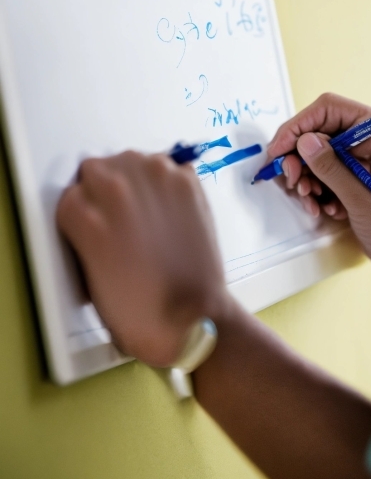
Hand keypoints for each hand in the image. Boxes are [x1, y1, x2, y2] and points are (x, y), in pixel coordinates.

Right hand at [56, 151, 231, 366]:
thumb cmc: (133, 309)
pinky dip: (169, 185)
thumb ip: (85, 230)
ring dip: (137, 182)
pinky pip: (171, 169)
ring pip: (135, 162)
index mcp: (81, 211)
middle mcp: (114, 184)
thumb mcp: (88, 270)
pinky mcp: (188, 180)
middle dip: (105, 191)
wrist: (190, 317)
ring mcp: (155, 176)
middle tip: (122, 220)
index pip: (71, 194)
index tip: (96, 229)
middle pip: (98, 169)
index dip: (85, 213)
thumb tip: (94, 212)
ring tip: (150, 215)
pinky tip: (173, 212)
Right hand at [268, 94, 370, 305]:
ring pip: (331, 152)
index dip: (302, 127)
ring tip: (309, 199)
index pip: (337, 111)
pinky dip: (325, 187)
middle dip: (305, 156)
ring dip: (313, 175)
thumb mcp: (363, 201)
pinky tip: (324, 207)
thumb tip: (304, 141)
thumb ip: (331, 168)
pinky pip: (340, 170)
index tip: (279, 149)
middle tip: (291, 179)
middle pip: (331, 130)